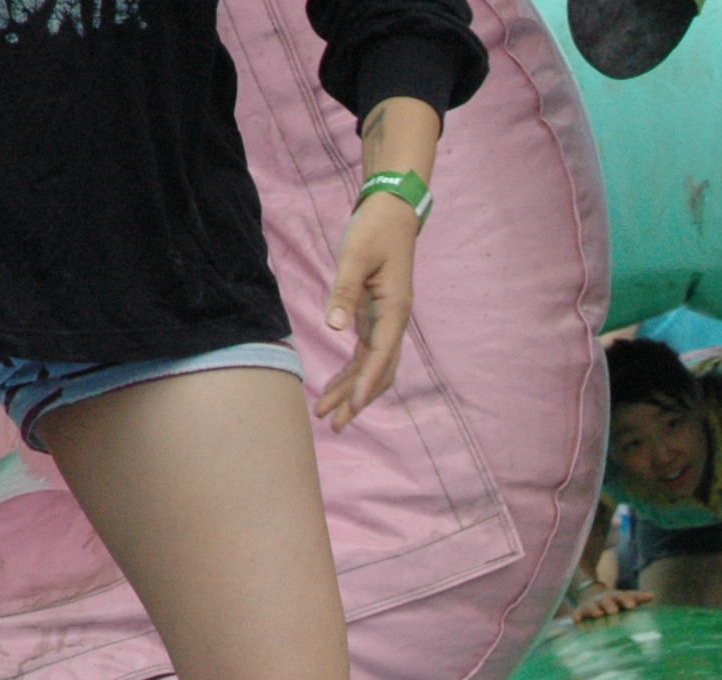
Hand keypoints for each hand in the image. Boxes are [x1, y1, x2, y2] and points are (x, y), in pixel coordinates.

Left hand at [314, 193, 418, 431]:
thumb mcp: (355, 255)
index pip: (380, 357)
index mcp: (394, 310)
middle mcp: (394, 322)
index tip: (350, 406)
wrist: (393, 212)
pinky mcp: (376, 317)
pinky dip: (351, 373)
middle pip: (379, 373)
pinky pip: (366, 354)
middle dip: (357, 400)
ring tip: (327, 414)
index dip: (364, 384)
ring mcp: (386, 322)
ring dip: (351, 392)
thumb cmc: (376, 230)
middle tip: (334, 425)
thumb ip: (345, 291)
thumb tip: (334, 326)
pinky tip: (333, 386)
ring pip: (372, 368)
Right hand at [569, 584, 651, 623]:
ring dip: (595, 609)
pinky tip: (577, 619)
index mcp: (616, 597)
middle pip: (607, 601)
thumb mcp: (626, 597)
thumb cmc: (615, 601)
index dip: (627, 601)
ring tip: (598, 614)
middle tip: (614, 611)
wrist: (592, 595)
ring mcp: (592, 605)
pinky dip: (577, 615)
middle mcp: (604, 600)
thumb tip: (653, 595)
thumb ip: (638, 597)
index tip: (632, 606)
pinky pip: (578, 613)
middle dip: (610, 605)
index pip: (623, 597)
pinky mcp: (581, 611)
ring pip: (593, 606)